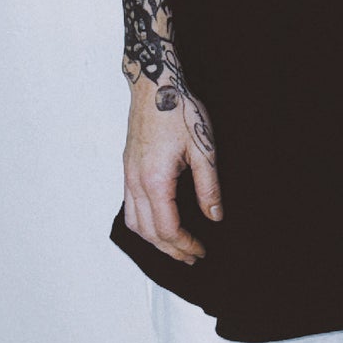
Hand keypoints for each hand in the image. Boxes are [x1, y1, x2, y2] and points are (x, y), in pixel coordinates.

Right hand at [123, 76, 221, 265]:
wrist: (155, 84)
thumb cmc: (179, 110)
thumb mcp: (204, 150)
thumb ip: (209, 187)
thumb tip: (214, 217)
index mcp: (155, 180)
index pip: (167, 229)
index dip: (185, 245)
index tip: (202, 250)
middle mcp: (135, 181)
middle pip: (148, 233)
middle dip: (170, 250)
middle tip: (191, 257)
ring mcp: (128, 175)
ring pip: (133, 223)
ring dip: (153, 241)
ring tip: (174, 246)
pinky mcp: (128, 168)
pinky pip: (129, 206)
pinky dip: (142, 224)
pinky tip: (158, 223)